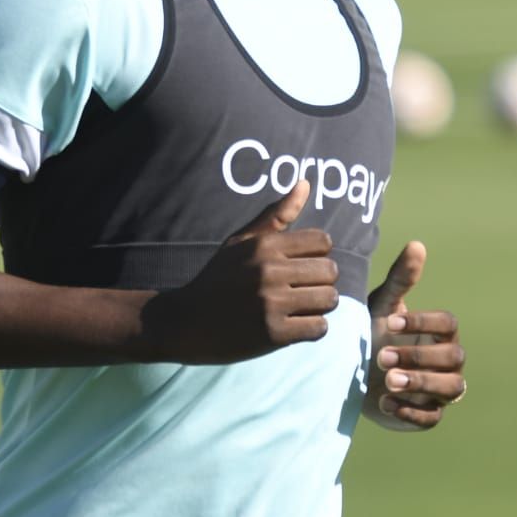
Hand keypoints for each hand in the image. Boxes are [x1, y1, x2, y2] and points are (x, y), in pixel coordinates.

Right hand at [142, 179, 337, 363]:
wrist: (186, 322)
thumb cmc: (217, 279)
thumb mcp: (240, 242)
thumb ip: (276, 215)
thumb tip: (305, 183)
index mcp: (264, 246)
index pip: (323, 242)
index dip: (318, 255)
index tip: (302, 265)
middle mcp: (269, 271)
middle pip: (330, 271)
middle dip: (322, 281)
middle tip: (304, 289)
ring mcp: (271, 303)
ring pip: (329, 299)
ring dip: (320, 305)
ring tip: (302, 307)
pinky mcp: (273, 333)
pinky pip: (319, 328)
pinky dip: (313, 328)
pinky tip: (296, 326)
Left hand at [364, 241, 465, 430]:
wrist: (357, 373)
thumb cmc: (376, 333)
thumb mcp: (384, 307)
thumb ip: (400, 280)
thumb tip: (417, 244)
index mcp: (440, 332)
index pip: (449, 324)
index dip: (423, 322)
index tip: (390, 323)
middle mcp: (448, 360)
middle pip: (454, 358)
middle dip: (419, 357)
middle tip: (381, 356)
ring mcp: (441, 389)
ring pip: (452, 388)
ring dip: (421, 384)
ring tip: (388, 381)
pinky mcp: (428, 414)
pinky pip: (432, 417)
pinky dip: (411, 412)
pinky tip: (384, 401)